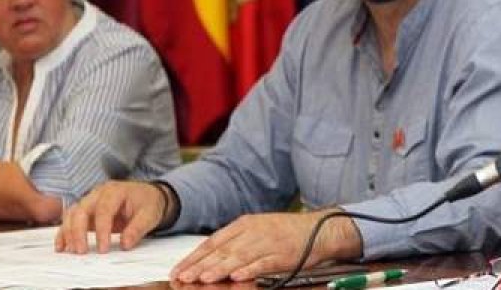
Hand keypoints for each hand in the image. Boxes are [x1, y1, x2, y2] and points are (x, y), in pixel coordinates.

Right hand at [54, 181, 165, 253]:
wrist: (145, 196)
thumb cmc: (147, 203)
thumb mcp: (150, 214)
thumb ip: (138, 228)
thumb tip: (125, 244)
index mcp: (115, 191)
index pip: (104, 209)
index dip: (102, 230)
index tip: (103, 249)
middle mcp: (98, 193)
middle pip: (81, 210)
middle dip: (79, 232)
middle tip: (82, 252)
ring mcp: (89, 201)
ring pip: (71, 214)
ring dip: (68, 233)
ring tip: (71, 251)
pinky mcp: (85, 211)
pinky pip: (69, 219)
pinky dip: (64, 232)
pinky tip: (61, 246)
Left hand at [170, 210, 361, 282]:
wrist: (320, 229)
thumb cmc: (287, 231)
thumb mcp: (258, 228)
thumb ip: (236, 240)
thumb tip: (210, 257)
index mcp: (246, 223)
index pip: (214, 241)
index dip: (195, 256)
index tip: (180, 268)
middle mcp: (255, 231)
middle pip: (223, 249)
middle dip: (201, 265)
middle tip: (183, 276)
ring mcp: (269, 242)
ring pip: (239, 256)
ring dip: (220, 268)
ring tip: (203, 277)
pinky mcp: (283, 254)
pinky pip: (263, 263)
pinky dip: (250, 270)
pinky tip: (237, 276)